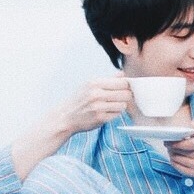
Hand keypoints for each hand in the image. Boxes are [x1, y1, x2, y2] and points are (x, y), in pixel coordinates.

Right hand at [12, 74, 130, 180]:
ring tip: (112, 105)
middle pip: (126, 93)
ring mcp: (99, 107)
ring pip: (123, 105)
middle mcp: (97, 94)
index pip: (123, 82)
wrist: (66, 117)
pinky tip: (107, 112)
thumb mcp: (90, 85)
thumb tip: (124, 74)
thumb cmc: (79, 100)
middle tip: (122, 97)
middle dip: (127, 96)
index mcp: (95, 83)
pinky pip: (117, 114)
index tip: (126, 88)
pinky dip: (115, 113)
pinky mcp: (101, 119)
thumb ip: (108, 80)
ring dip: (121, 105)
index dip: (127, 85)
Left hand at [166, 119, 193, 192]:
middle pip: (181, 151)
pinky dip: (173, 161)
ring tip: (172, 148)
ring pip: (177, 159)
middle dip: (172, 147)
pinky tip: (175, 156)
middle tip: (168, 143)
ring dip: (171, 153)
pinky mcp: (193, 174)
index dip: (177, 142)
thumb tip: (192, 125)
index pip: (190, 144)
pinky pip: (177, 167)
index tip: (169, 138)